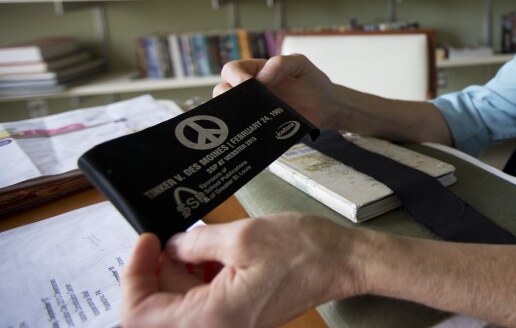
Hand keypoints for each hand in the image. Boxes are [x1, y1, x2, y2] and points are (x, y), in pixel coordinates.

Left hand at [122, 213, 363, 327]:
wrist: (343, 262)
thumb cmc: (305, 252)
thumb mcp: (244, 235)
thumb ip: (196, 242)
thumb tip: (171, 247)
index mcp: (212, 317)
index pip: (140, 314)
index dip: (133, 276)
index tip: (146, 242)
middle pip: (158, 311)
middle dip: (156, 272)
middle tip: (169, 238)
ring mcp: (229, 325)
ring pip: (178, 306)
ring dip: (177, 274)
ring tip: (195, 242)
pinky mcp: (238, 316)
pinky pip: (201, 303)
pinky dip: (196, 278)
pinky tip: (211, 254)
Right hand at [214, 55, 338, 128]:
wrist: (327, 107)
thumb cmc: (312, 81)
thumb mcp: (301, 65)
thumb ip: (283, 63)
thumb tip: (262, 76)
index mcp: (256, 71)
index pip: (233, 70)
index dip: (235, 76)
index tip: (248, 84)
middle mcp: (251, 91)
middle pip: (222, 91)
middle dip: (226, 97)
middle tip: (242, 104)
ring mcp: (254, 110)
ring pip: (229, 114)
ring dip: (233, 117)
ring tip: (247, 120)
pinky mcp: (261, 128)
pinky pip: (245, 132)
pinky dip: (245, 134)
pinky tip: (253, 135)